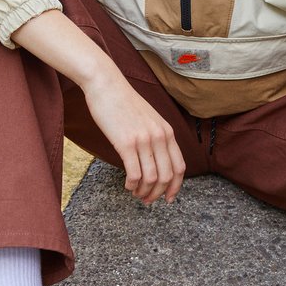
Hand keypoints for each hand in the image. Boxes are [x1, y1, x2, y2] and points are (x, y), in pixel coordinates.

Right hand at [83, 72, 185, 204]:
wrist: (106, 84)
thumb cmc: (123, 102)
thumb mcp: (149, 118)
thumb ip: (156, 136)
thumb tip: (156, 160)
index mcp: (167, 132)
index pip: (179, 167)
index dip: (175, 187)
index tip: (168, 198)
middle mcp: (159, 136)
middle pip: (166, 176)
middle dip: (158, 194)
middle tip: (147, 201)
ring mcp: (144, 140)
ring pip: (151, 178)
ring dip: (144, 192)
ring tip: (136, 194)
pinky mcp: (126, 143)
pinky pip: (135, 173)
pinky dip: (132, 185)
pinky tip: (127, 185)